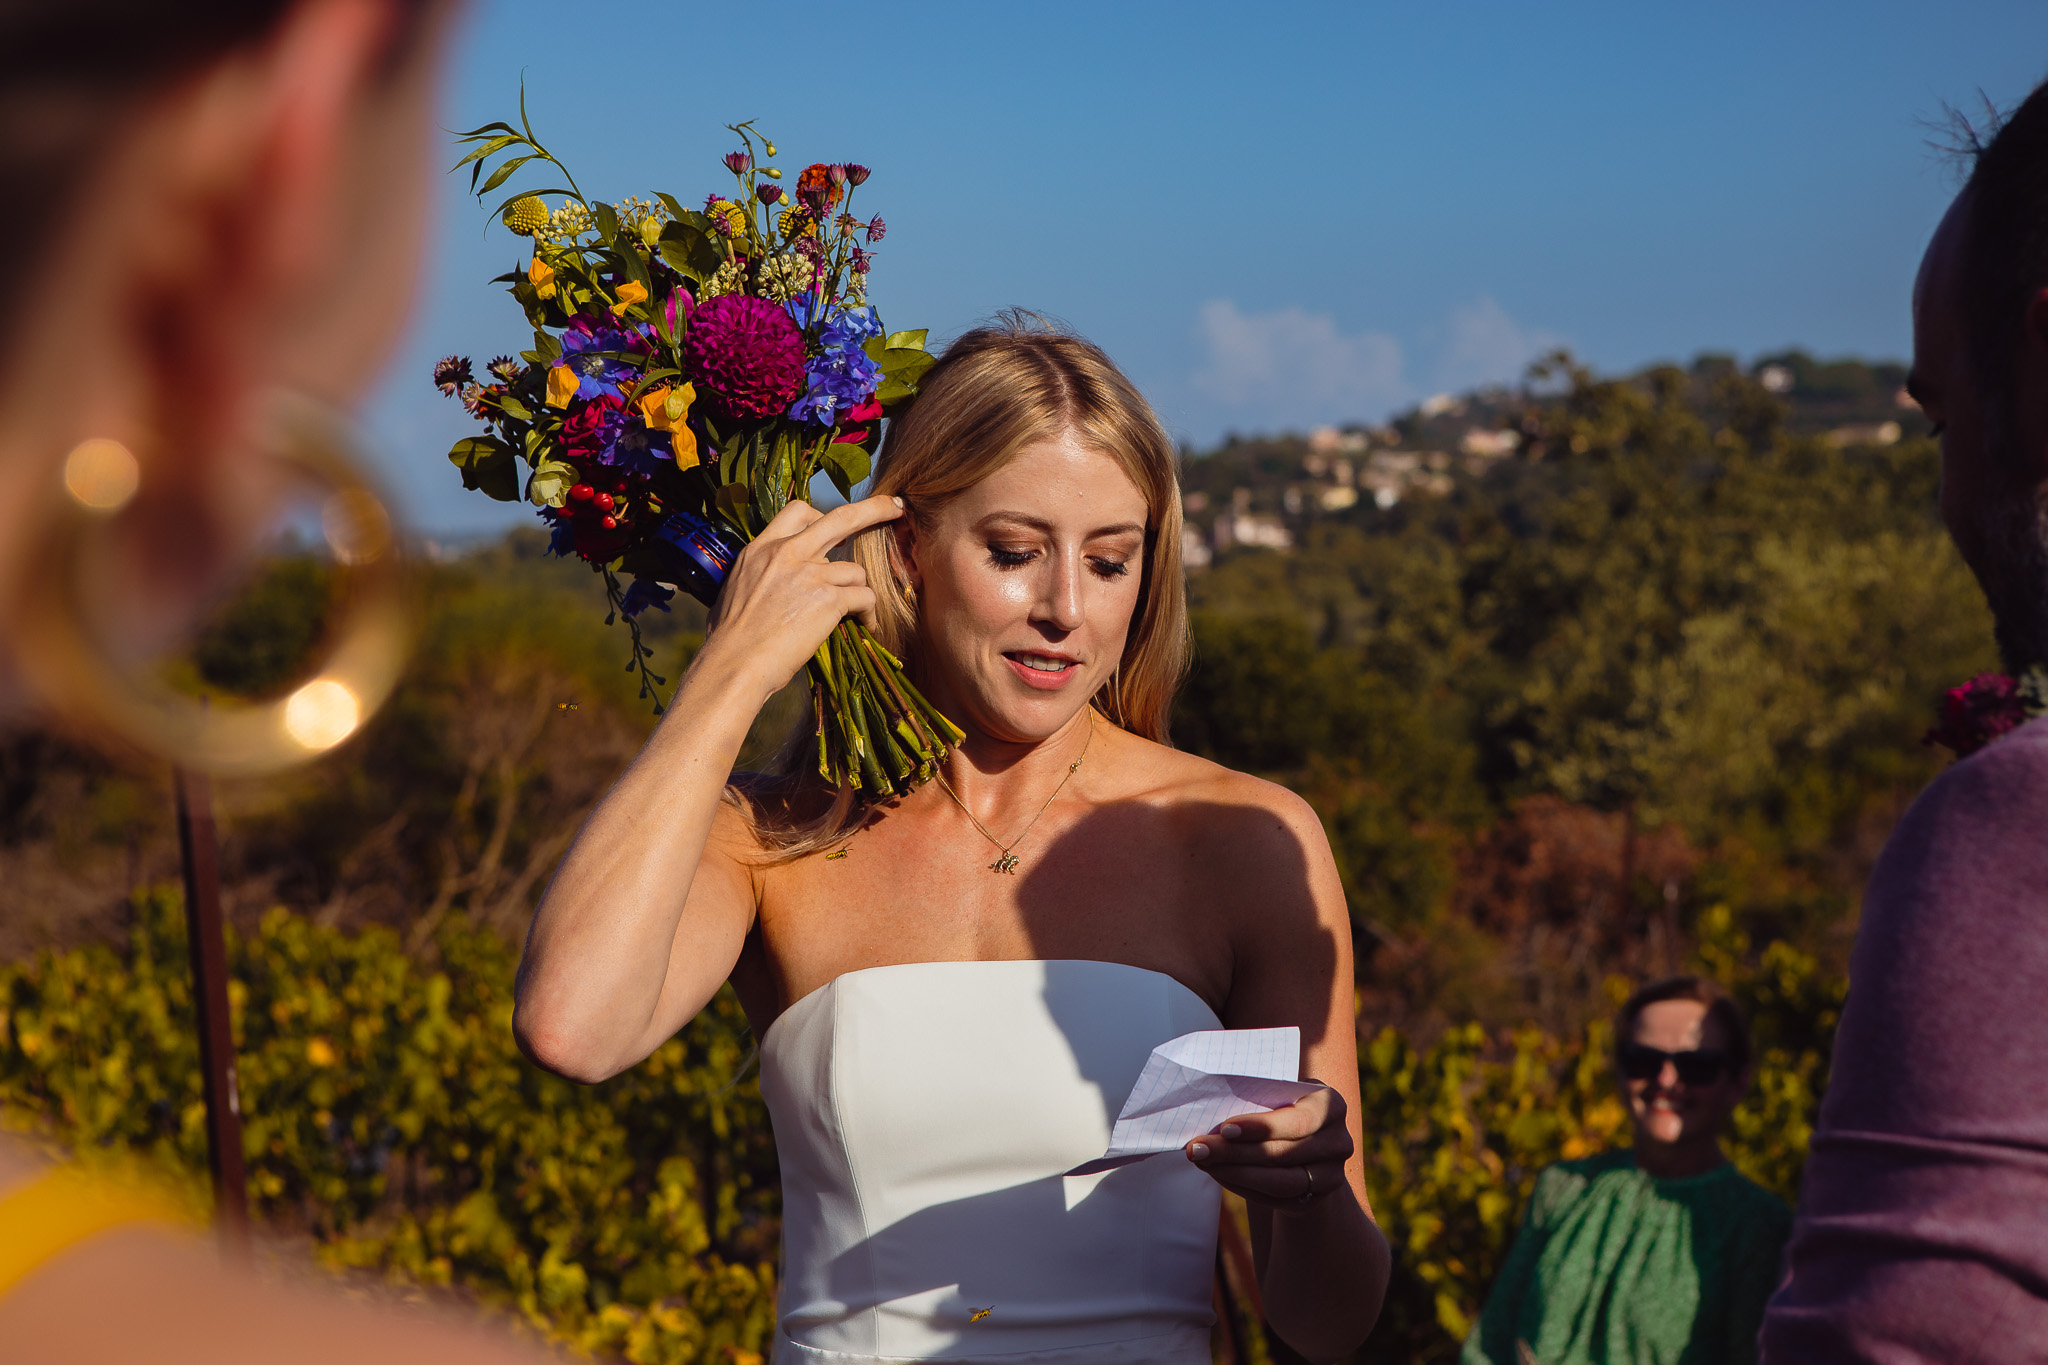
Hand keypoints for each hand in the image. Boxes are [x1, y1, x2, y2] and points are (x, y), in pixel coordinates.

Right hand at [698, 494, 902, 700]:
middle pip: (841, 517)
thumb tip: (773, 579)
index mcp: (762, 547)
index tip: (838, 526)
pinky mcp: (827, 599)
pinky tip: (866, 625)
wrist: (733, 663)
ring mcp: (810, 573)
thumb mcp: (736, 587)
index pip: (798, 511)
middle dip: (874, 508)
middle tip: (896, 506)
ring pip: (855, 571)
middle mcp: (787, 552)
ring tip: (856, 614)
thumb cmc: (728, 638)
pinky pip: (864, 597)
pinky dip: (869, 613)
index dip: (822, 515)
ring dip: (857, 592)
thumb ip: (762, 572)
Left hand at [1185, 1082, 1352, 1211]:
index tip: (1224, 1128)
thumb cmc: (1281, 1106)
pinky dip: (1241, 1186)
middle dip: (1235, 1152)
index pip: (1299, 1121)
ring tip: (1202, 1161)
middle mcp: (1339, 1142)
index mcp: (1331, 1105)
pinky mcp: (1314, 1200)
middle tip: (1197, 1148)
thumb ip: (1256, 1092)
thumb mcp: (1277, 1092)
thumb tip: (1207, 1100)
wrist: (1303, 1142)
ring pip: (1279, 1182)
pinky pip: (1274, 1200)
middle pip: (1284, 1154)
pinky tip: (1217, 1173)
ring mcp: (1331, 1176)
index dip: (1262, 1127)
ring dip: (1234, 1172)